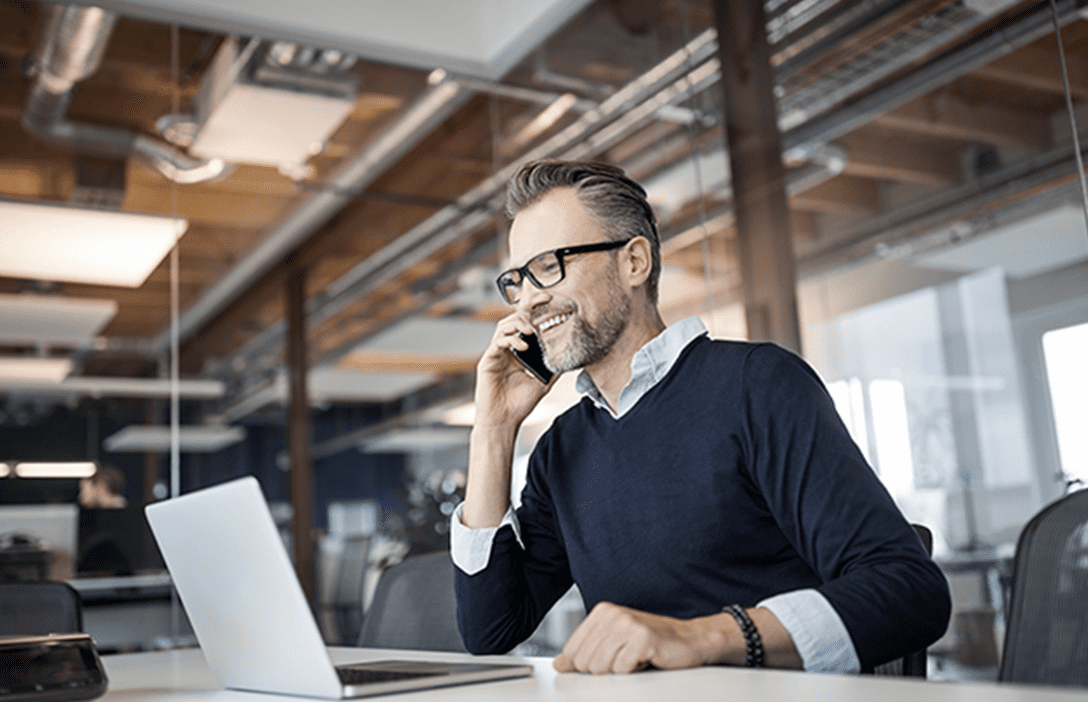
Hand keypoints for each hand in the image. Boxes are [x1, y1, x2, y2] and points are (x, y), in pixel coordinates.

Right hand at [473, 311, 554, 429]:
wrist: (504, 422)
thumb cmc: (520, 404)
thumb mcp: (544, 382)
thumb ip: (554, 367)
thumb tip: (571, 355)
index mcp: (518, 351)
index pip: (526, 324)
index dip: (536, 310)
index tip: (551, 301)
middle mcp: (506, 349)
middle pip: (514, 319)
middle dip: (528, 308)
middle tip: (543, 302)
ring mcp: (496, 354)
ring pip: (504, 326)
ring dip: (519, 323)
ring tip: (532, 328)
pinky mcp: (487, 361)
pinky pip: (497, 343)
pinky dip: (510, 340)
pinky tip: (522, 346)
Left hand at [553, 602, 730, 674]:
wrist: (689, 640)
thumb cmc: (651, 641)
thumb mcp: (612, 644)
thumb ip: (584, 652)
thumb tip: (560, 664)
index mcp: (602, 612)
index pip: (572, 650)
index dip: (587, 663)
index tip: (607, 657)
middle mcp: (612, 614)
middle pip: (584, 661)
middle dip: (604, 668)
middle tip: (624, 657)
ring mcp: (627, 624)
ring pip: (599, 667)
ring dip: (619, 669)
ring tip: (634, 657)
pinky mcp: (642, 638)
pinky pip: (621, 669)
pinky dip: (633, 670)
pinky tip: (645, 658)